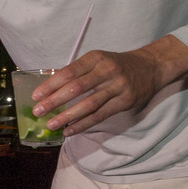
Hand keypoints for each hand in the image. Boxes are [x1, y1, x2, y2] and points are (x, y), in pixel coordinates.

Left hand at [32, 35, 187, 135]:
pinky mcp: (125, 101)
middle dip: (55, 101)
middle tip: (39, 111)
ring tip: (52, 124)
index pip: (69, 72)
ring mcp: (118, 87)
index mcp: (96, 58)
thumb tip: (50, 88)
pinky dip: (83, 124)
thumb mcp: (98, 60)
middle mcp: (107, 70)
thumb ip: (77, 72)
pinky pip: (100, 115)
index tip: (36, 96)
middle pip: (76, 88)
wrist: (151, 66)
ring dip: (68, 116)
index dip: (51, 85)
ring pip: (88, 104)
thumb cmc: (116, 64)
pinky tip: (69, 130)